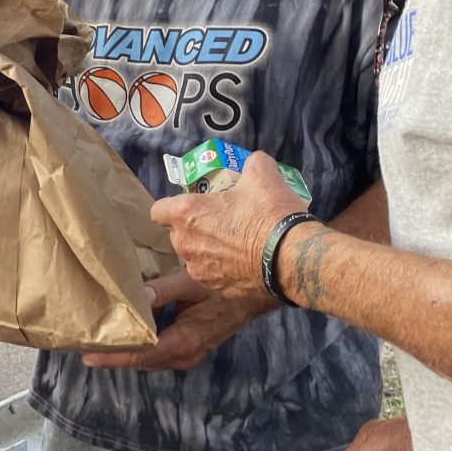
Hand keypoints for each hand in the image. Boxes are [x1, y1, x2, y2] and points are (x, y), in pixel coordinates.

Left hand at [81, 267, 276, 370]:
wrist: (260, 293)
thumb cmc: (227, 286)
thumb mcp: (193, 283)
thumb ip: (162, 289)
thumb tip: (135, 296)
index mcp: (183, 343)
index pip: (140, 355)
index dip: (113, 356)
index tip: (87, 354)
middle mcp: (184, 354)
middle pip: (141, 361)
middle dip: (115, 355)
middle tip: (86, 344)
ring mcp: (188, 352)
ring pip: (150, 357)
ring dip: (127, 350)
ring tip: (100, 338)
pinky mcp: (190, 344)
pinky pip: (159, 349)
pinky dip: (142, 343)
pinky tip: (128, 329)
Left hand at [150, 151, 310, 303]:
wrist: (293, 258)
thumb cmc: (270, 213)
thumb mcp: (262, 175)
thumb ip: (251, 163)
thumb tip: (254, 162)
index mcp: (187, 214)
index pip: (158, 211)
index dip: (172, 207)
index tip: (193, 205)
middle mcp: (185, 244)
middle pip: (178, 234)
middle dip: (194, 228)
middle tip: (221, 221)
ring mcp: (199, 270)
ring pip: (194, 257)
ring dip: (208, 249)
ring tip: (236, 243)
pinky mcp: (217, 288)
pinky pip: (214, 275)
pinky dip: (224, 269)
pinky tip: (246, 261)